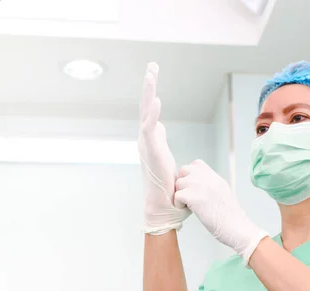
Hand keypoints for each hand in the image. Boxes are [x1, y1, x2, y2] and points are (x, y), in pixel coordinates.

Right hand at [139, 63, 190, 234]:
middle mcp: (145, 140)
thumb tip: (158, 124)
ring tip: (151, 74)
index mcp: (150, 140)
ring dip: (148, 93)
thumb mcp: (164, 155)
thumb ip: (159, 138)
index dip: (151, 92)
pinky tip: (157, 99)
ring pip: (145, 114)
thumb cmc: (165, 186)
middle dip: (149, 85)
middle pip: (145, 107)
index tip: (153, 72)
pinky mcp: (150, 152)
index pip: (150, 111)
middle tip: (152, 65)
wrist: (161, 207)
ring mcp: (146, 145)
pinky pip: (150, 129)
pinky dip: (152, 114)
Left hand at [174, 160, 267, 261]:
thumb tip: (193, 183)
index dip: (190, 175)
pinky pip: (177, 196)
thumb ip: (209, 184)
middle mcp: (208, 178)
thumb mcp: (221, 192)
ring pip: (178, 183)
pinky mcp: (194, 198)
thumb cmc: (228, 216)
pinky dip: (179, 204)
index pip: (195, 164)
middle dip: (182, 183)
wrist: (237, 228)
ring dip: (180, 194)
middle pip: (183, 171)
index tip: (193, 188)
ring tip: (188, 205)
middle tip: (188, 197)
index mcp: (215, 176)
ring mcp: (201, 186)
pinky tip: (188, 211)